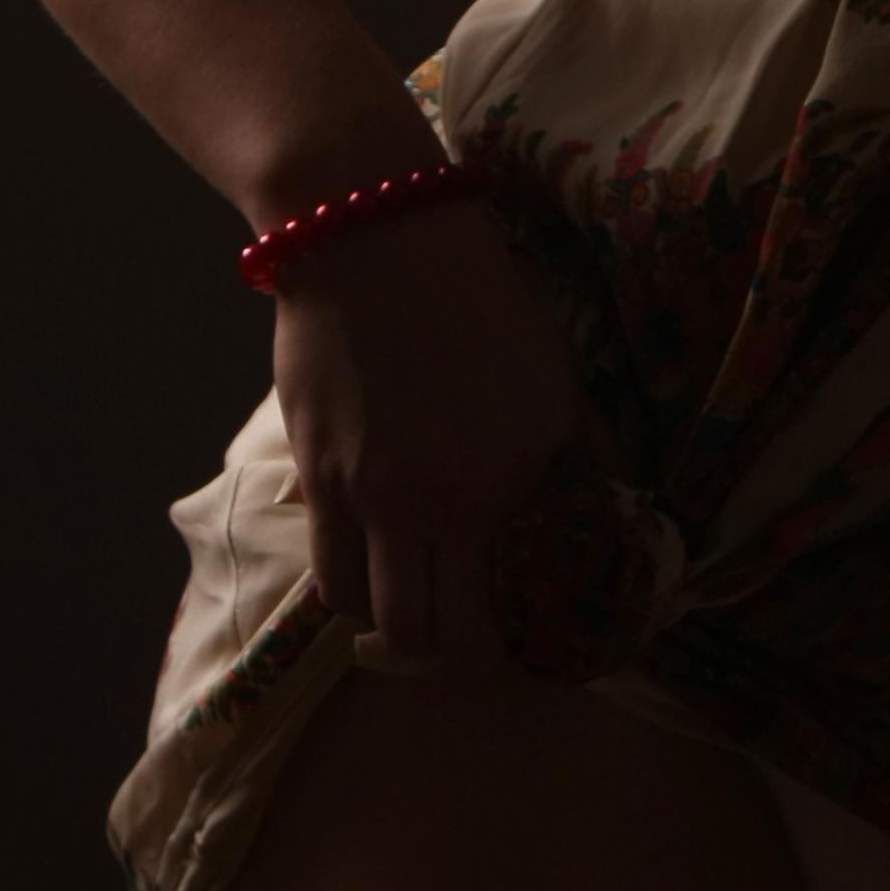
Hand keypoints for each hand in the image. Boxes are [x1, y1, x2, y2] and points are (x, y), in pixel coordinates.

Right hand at [270, 194, 592, 676]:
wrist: (376, 234)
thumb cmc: (475, 292)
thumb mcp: (546, 375)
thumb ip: (554, 458)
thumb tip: (570, 517)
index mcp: (512, 476)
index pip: (513, 608)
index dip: (517, 645)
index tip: (525, 640)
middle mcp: (442, 502)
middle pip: (438, 639)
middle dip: (456, 656)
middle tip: (469, 639)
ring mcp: (373, 496)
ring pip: (376, 618)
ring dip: (399, 626)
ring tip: (418, 599)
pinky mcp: (318, 477)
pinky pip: (332, 573)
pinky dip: (354, 587)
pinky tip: (373, 564)